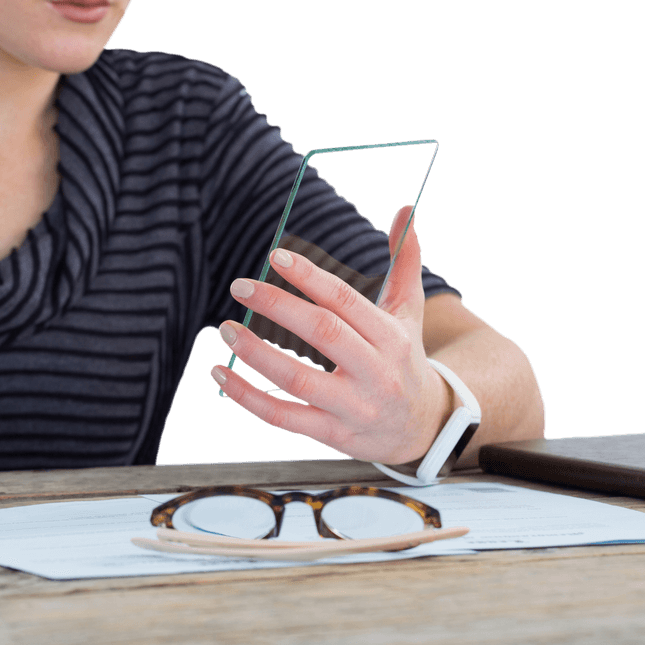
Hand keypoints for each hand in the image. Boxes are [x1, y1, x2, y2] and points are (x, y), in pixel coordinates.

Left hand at [211, 206, 451, 463]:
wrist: (423, 428)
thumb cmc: (405, 361)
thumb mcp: (409, 314)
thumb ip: (404, 263)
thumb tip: (405, 210)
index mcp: (390, 336)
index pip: (345, 301)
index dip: (310, 277)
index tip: (276, 257)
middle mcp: (375, 371)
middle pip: (323, 333)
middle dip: (278, 306)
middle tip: (241, 285)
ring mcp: (354, 406)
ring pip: (299, 379)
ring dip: (257, 354)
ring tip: (228, 329)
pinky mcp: (333, 434)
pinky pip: (284, 418)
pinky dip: (249, 398)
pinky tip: (222, 375)